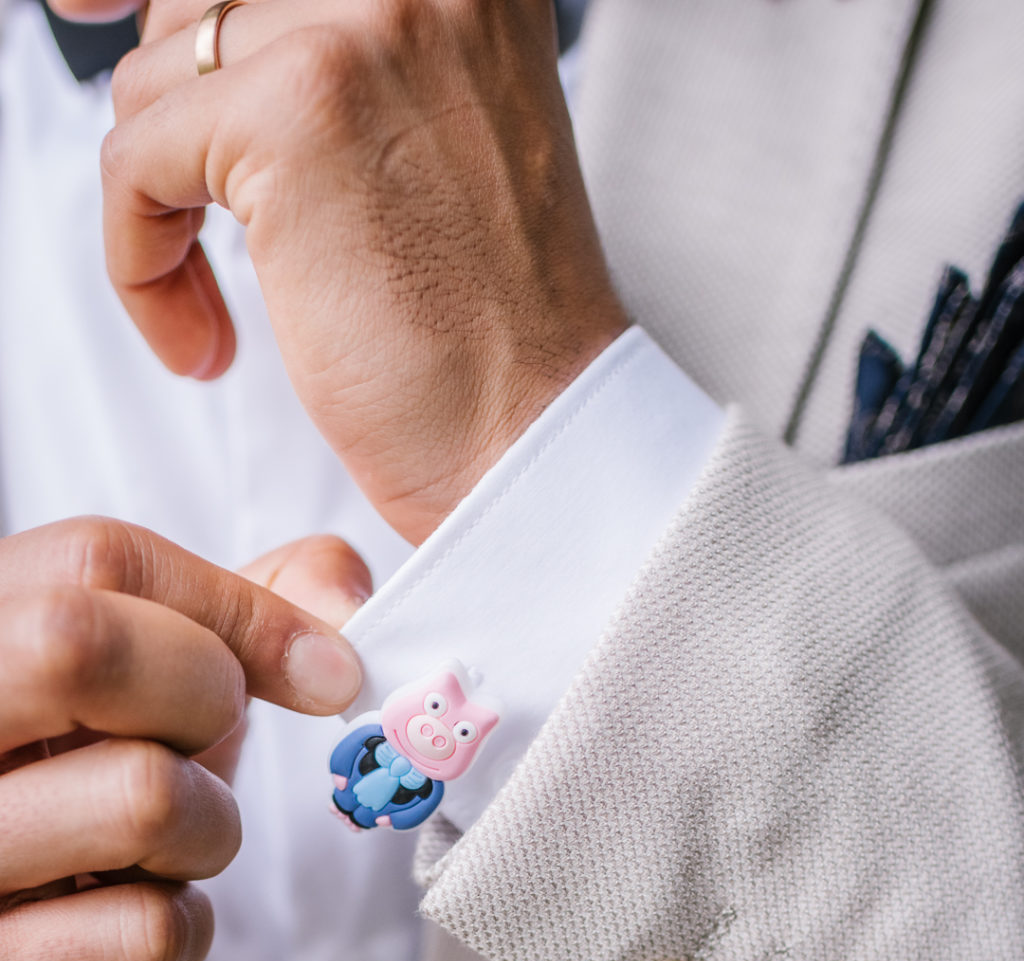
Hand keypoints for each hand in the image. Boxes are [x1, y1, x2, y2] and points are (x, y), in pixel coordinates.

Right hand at [0, 518, 366, 960]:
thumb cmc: (90, 797)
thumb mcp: (151, 684)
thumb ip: (243, 609)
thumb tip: (346, 593)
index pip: (97, 559)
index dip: (238, 607)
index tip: (321, 667)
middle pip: (78, 643)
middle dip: (206, 694)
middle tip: (213, 743)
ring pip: (143, 795)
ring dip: (210, 829)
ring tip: (166, 847)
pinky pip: (152, 930)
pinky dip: (188, 928)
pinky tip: (140, 922)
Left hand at [95, 0, 626, 543]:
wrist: (533, 436)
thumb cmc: (486, 332)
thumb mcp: (431, 142)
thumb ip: (340, 66)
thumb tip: (184, 27)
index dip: (177, 9)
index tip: (99, 22)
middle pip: (196, 5)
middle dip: (172, 125)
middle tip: (199, 235)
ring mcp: (360, 33)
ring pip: (153, 82)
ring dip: (157, 213)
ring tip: (218, 315)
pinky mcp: (294, 115)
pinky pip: (132, 160)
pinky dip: (141, 263)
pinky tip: (206, 343)